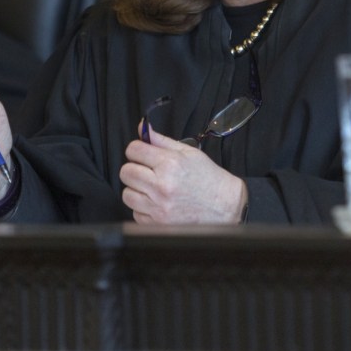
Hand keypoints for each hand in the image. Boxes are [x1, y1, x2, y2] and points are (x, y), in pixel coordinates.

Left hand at [121, 124, 246, 223]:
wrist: (225, 206)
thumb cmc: (208, 178)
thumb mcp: (189, 153)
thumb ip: (162, 140)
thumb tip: (142, 127)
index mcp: (170, 163)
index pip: (134, 150)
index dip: (137, 150)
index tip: (142, 154)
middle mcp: (162, 185)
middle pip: (126, 172)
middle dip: (135, 169)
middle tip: (147, 171)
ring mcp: (158, 206)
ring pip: (127, 194)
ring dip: (137, 190)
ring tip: (152, 189)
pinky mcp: (157, 223)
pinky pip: (136, 212)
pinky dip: (144, 208)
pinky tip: (158, 203)